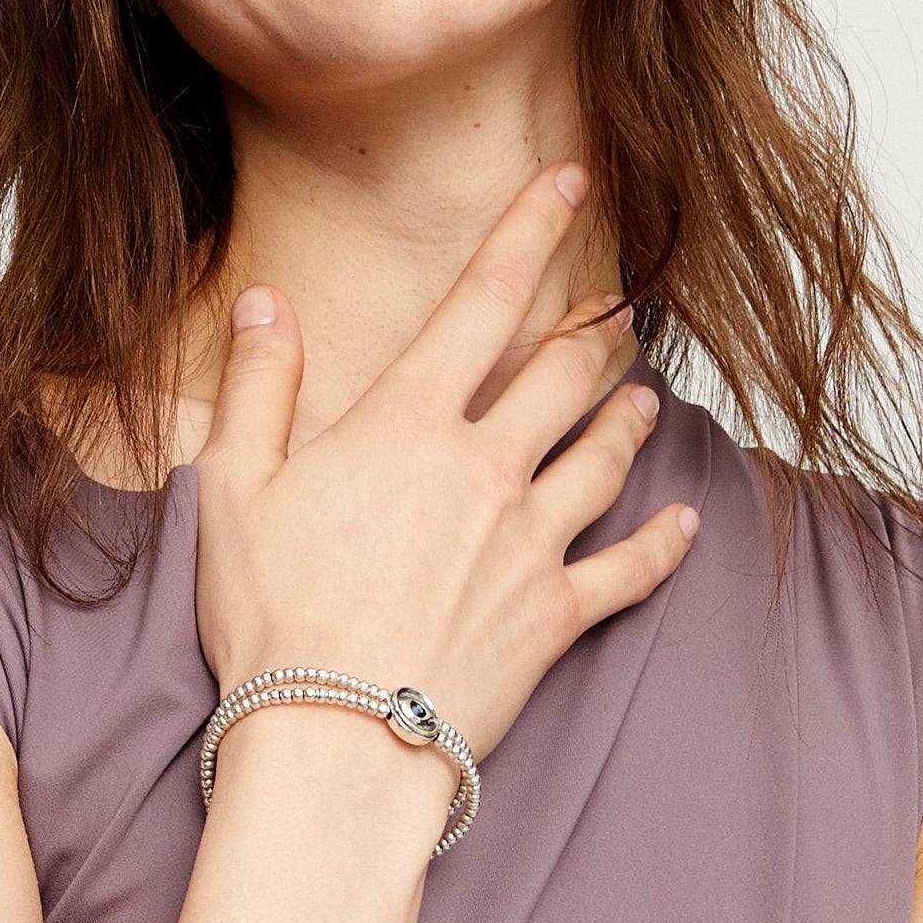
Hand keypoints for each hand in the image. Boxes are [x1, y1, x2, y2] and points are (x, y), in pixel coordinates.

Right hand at [191, 160, 699, 768]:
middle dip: (597, 328)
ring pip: (606, 455)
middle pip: (565, 372)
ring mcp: (532, 540)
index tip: (572, 177)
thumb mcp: (234, 488)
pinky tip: (688, 525)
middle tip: (620, 304)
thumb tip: (266, 302)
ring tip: (647, 396)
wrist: (335, 745)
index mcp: (410, 422)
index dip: (531, 227)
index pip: (485, 298)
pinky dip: (663, 543)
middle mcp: (487, 465)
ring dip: (632, 418)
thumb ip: (258, 385)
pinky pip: (629, 569)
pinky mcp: (556, 616)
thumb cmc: (274, 616)